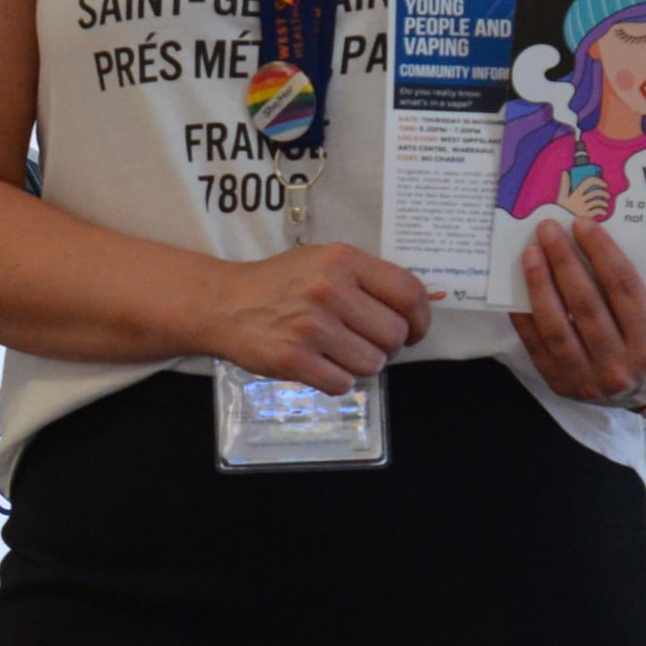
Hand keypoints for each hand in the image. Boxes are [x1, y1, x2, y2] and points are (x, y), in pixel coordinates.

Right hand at [207, 241, 433, 391]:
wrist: (225, 303)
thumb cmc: (282, 283)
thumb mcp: (324, 261)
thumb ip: (368, 278)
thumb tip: (416, 308)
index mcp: (343, 261)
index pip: (409, 293)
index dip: (420, 319)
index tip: (413, 331)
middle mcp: (329, 290)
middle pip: (393, 335)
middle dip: (387, 346)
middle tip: (366, 341)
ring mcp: (311, 327)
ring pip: (372, 364)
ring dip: (361, 365)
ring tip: (339, 352)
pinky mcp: (293, 360)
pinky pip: (342, 384)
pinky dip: (337, 380)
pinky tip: (321, 365)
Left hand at [509, 212, 645, 406]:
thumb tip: (625, 235)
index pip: (624, 290)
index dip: (602, 253)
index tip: (583, 224)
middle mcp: (620, 366)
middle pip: (586, 305)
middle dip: (564, 261)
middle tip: (548, 229)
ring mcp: (587, 378)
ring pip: (557, 326)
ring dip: (540, 284)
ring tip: (531, 253)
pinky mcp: (560, 382)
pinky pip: (537, 345)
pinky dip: (525, 314)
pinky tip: (518, 287)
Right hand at [559, 170, 611, 222]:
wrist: (560, 224)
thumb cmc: (560, 211)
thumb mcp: (561, 197)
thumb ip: (564, 184)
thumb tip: (564, 172)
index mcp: (575, 194)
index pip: (588, 182)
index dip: (597, 180)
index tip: (603, 183)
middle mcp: (580, 200)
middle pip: (595, 192)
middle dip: (603, 192)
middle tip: (606, 194)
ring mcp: (583, 209)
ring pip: (597, 202)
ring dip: (604, 203)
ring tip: (605, 204)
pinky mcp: (586, 217)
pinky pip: (597, 212)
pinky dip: (602, 211)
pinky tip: (603, 212)